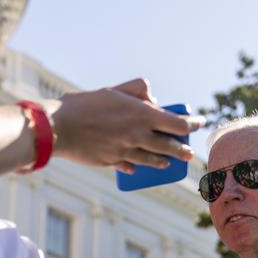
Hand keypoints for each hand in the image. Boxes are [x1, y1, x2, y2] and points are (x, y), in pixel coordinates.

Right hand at [49, 78, 204, 173]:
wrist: (59, 127)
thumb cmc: (85, 105)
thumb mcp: (114, 90)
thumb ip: (137, 89)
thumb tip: (154, 98)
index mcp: (142, 115)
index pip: (177, 123)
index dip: (192, 124)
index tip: (199, 123)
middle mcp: (137, 136)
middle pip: (169, 147)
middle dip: (182, 150)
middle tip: (188, 152)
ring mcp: (125, 152)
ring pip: (152, 160)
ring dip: (163, 162)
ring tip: (168, 163)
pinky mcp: (112, 162)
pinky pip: (129, 165)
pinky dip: (135, 166)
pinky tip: (138, 168)